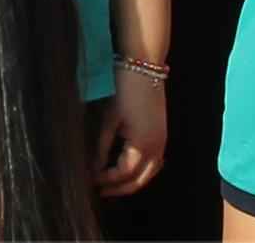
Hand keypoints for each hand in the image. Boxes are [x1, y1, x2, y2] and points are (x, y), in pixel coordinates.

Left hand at [91, 74, 167, 197]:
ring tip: (113, 183)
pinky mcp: (163, 134)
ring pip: (150, 173)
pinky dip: (143, 170)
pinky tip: (130, 168)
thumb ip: (102, 147)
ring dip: (133, 181)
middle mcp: (157, 147)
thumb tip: (94, 167)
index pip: (123, 173)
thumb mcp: (109, 119)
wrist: (144, 65)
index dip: (106, 179)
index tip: (90, 179)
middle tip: (100, 190)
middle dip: (120, 188)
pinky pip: (156, 162)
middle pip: (140, 179)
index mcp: (142, 144)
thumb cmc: (124, 89)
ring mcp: (163, 141)